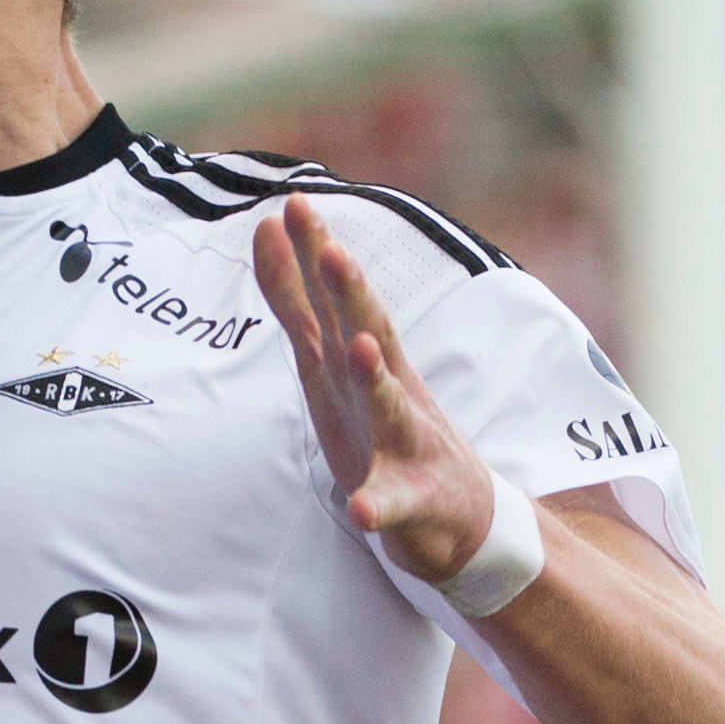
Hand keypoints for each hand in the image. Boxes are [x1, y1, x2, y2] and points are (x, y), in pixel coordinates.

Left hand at [254, 197, 498, 588]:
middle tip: (334, 252)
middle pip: (370, 334)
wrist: (459, 517)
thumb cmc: (388, 431)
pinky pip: (394, 504)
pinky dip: (380, 504)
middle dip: (353, 295)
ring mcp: (405, 444)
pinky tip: (363, 509)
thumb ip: (299, 303)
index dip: (313, 257)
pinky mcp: (414, 500)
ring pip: (389, 406)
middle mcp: (388, 392)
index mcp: (365, 363)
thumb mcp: (336, 363)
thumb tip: (265, 229)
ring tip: (359, 349)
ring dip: (373, 378)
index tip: (291, 206)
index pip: (334, 302)